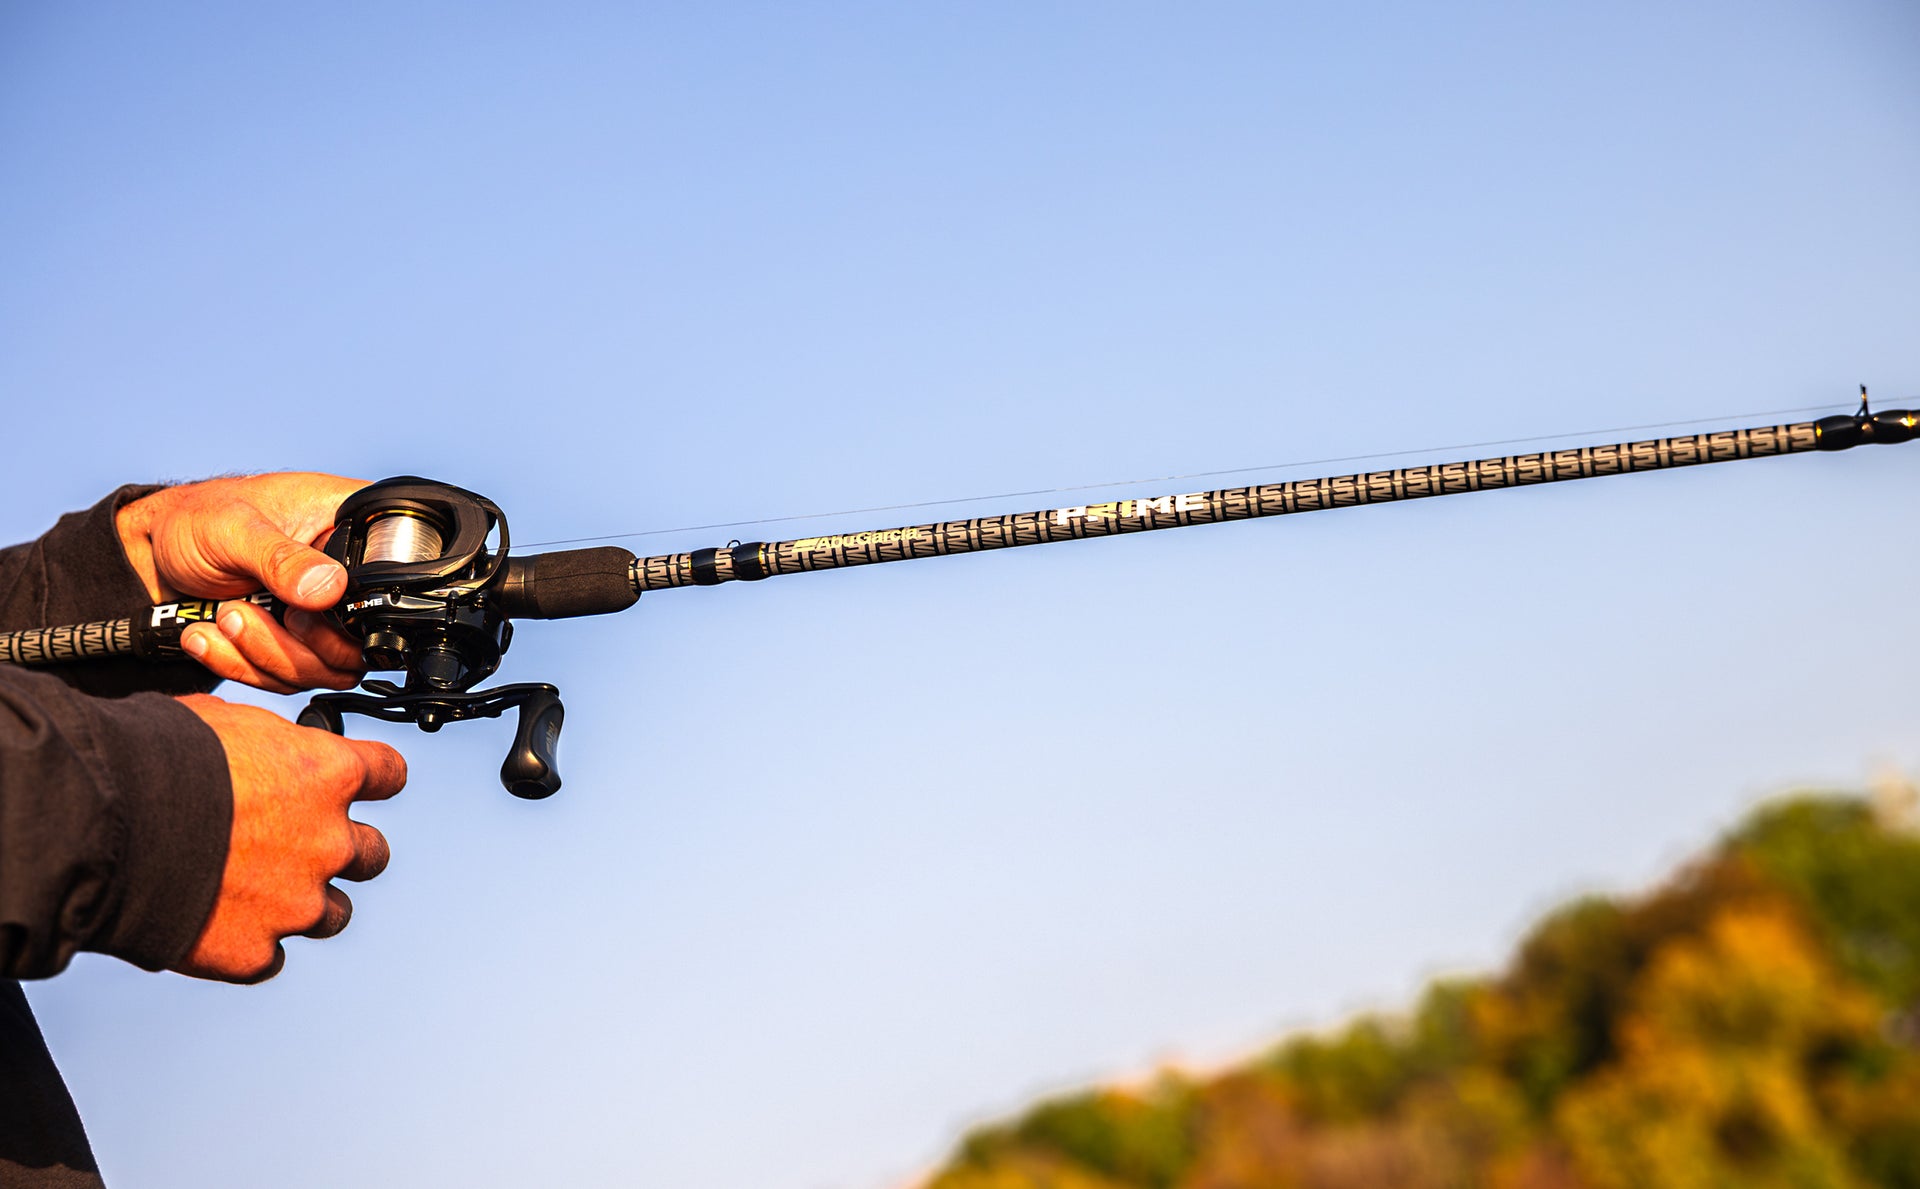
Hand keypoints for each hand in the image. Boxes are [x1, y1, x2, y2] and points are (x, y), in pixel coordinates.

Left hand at [116, 473, 368, 692]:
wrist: (146, 556)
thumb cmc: (191, 519)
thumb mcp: (234, 529)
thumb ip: (282, 559)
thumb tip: (329, 589)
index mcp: (351, 527)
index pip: (392, 578)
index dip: (358, 609)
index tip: (302, 609)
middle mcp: (345, 575)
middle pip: (359, 645)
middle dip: (298, 645)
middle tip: (245, 611)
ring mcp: (320, 616)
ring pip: (324, 671)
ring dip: (265, 655)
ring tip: (223, 617)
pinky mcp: (292, 644)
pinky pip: (286, 681)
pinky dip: (241, 666)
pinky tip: (206, 634)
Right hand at [172, 694, 406, 983]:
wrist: (99, 825)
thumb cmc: (153, 759)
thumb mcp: (226, 721)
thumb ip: (270, 745)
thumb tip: (270, 750)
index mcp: (329, 774)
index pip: (389, 774)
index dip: (372, 779)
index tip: (361, 785)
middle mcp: (330, 841)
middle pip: (372, 854)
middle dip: (340, 850)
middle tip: (298, 847)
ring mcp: (297, 903)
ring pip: (332, 914)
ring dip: (302, 903)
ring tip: (252, 893)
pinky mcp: (256, 952)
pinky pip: (270, 957)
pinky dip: (248, 944)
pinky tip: (213, 924)